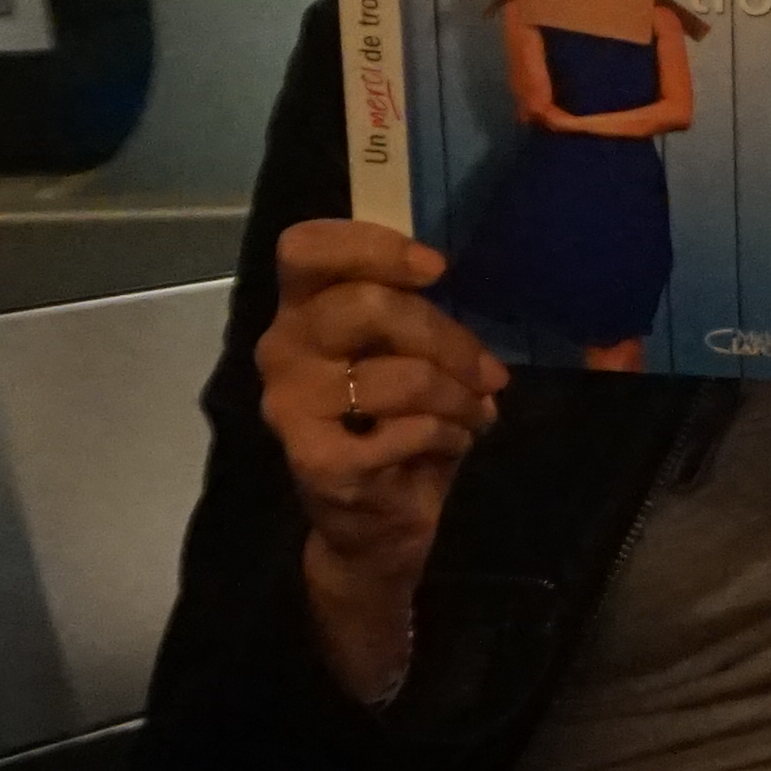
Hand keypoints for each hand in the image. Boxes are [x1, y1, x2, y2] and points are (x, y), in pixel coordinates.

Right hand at [251, 220, 508, 699]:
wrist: (374, 525)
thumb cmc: (394, 423)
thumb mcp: (402, 354)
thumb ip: (409, 310)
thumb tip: (448, 276)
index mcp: (299, 312)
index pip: (304, 249)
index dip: (371, 245)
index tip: (435, 268)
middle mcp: (280, 352)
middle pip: (367, 305)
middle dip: (447, 336)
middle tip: (489, 371)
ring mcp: (291, 408)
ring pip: (401, 374)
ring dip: (460, 395)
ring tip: (477, 413)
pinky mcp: (317, 461)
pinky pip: (410, 429)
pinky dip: (450, 434)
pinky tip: (453, 442)